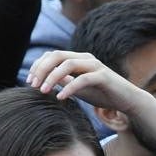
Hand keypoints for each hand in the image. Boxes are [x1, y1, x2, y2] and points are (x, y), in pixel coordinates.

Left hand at [27, 48, 142, 113]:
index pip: (52, 55)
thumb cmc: (100, 93)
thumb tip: (42, 81)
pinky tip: (61, 98)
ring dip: (52, 77)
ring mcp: (95, 65)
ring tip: (44, 91)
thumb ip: (62, 81)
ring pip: (68, 64)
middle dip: (42, 69)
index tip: (29, 81)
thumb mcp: (77, 87)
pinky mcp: (104, 76)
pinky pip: (83, 79)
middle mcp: (85, 58)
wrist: (126, 100)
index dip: (38, 66)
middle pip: (57, 55)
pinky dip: (70, 87)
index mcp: (77, 58)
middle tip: (33, 85)